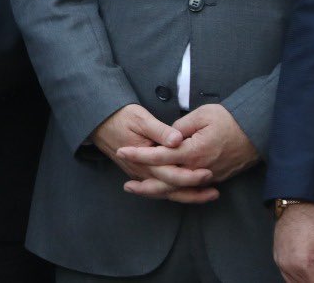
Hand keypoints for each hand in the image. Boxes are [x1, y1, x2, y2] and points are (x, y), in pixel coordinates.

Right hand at [91, 104, 211, 201]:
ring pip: (166, 192)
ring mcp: (140, 175)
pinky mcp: (140, 174)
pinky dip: (176, 193)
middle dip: (194, 191)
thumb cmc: (120, 117)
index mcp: (144, 159)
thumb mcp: (140, 118)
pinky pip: (160, 189)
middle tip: (215, 191)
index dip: (190, 176)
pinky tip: (189, 193)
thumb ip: (160, 130)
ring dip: (187, 196)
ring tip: (208, 195)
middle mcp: (142, 172)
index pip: (171, 173)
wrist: (98, 122)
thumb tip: (178, 140)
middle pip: (171, 188)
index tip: (209, 173)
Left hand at [116, 103, 256, 201]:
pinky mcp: (215, 178)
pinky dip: (175, 192)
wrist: (257, 131)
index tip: (122, 151)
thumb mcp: (202, 115)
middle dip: (144, 183)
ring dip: (158, 191)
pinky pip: (191, 189)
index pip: (160, 156)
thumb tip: (166, 137)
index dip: (139, 154)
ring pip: (179, 189)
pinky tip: (163, 191)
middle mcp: (200, 168)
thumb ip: (180, 127)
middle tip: (125, 184)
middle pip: (167, 181)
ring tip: (139, 191)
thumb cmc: (229, 119)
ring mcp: (209, 176)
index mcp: (194, 151)